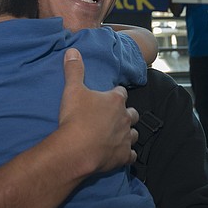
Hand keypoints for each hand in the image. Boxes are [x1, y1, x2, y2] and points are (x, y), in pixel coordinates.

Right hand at [59, 48, 138, 173]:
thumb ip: (74, 69)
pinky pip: (132, 156)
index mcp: (115, 100)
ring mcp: (126, 138)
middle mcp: (125, 118)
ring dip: (129, 133)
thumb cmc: (75, 118)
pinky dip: (128, 154)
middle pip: (132, 113)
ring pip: (135, 134)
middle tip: (114, 116)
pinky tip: (122, 154)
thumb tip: (72, 50)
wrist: (76, 149)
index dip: (115, 94)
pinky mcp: (123, 156)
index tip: (109, 96)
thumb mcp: (72, 89)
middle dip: (126, 113)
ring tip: (119, 134)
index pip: (121, 93)